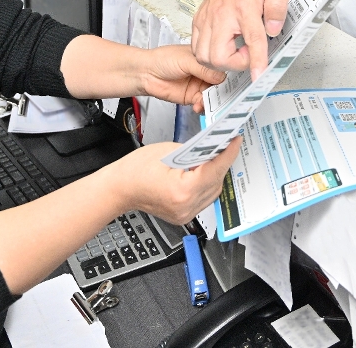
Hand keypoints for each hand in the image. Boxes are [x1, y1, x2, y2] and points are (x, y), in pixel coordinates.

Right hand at [108, 138, 240, 224]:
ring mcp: (185, 214)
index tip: (235, 140)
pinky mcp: (183, 215)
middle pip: (216, 182)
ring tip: (216, 155)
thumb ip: (194, 151)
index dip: (228, 153)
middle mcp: (186, 206)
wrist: (120, 189)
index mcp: (182, 191)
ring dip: (216, 173)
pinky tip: (205, 170)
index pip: (214, 170)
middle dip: (223, 161)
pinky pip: (204, 198)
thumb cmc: (135, 170)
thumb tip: (212, 147)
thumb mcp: (168, 151)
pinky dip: (207, 184)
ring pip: (213, 191)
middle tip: (227, 143)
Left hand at [140, 44, 225, 112]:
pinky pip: (202, 104)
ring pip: (212, 95)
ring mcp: (198, 85)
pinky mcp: (192, 97)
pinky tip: (199, 106)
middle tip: (226, 96)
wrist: (146, 73)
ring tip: (210, 103)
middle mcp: (204, 72)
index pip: (221, 66)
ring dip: (213, 101)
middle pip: (220, 83)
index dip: (228, 74)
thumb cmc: (163, 60)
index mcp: (205, 59)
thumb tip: (222, 76)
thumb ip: (204, 69)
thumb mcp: (186, 60)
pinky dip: (203, 107)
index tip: (235, 81)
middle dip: (223, 90)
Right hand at [192, 0, 290, 78]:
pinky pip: (196, 48)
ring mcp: (207, 18)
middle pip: (219, 55)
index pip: (252, 39)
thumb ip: (278, 6)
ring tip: (236, 49)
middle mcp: (222, 14)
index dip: (255, 61)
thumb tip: (273, 29)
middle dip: (235, 63)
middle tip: (248, 52)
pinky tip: (222, 46)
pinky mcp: (198, 21)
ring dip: (221, 61)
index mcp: (245, 6)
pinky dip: (207, 54)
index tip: (258, 75)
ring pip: (204, 56)